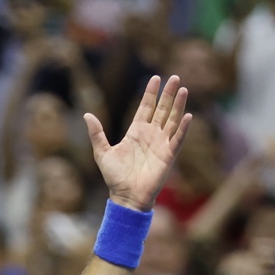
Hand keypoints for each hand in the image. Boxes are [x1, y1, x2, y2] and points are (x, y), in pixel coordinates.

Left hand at [87, 75, 191, 210]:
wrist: (126, 197)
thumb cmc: (114, 177)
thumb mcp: (102, 152)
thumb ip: (96, 133)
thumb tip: (86, 115)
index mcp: (135, 132)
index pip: (145, 107)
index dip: (151, 93)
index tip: (155, 78)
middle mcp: (150, 135)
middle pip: (162, 109)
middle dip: (168, 94)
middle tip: (175, 77)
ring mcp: (161, 144)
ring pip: (172, 120)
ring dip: (178, 105)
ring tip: (184, 89)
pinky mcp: (168, 156)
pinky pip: (177, 139)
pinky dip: (182, 128)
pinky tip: (188, 115)